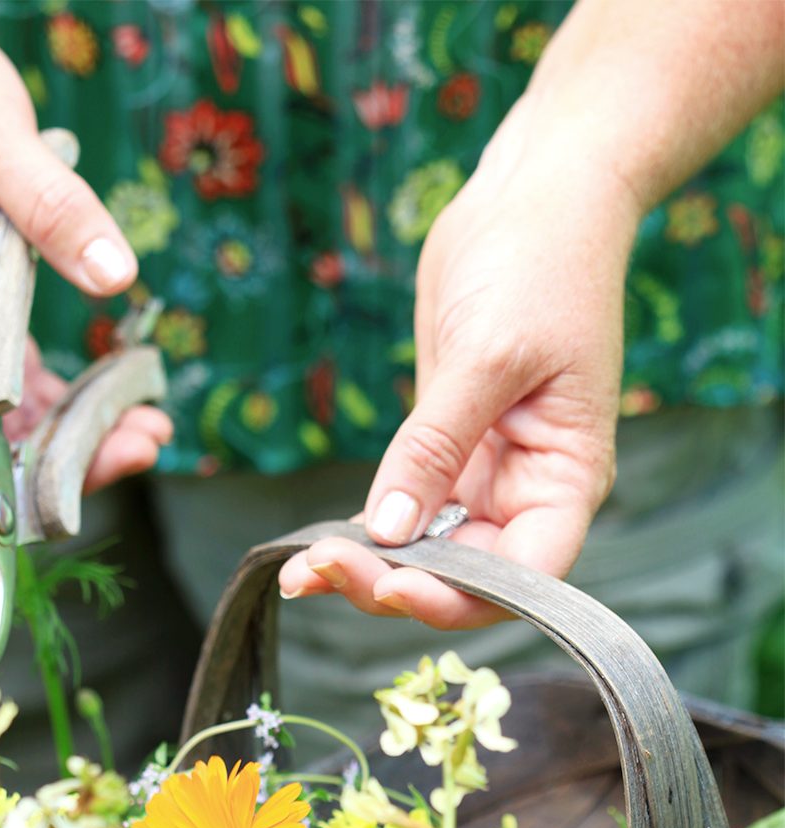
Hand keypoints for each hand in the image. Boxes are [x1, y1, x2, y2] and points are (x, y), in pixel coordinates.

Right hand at [0, 2, 170, 485]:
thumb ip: (55, 210)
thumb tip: (115, 279)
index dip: (19, 465)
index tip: (91, 467)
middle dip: (73, 451)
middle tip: (149, 441)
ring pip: (15, 405)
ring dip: (78, 426)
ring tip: (148, 424)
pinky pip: (21, 371)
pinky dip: (67, 391)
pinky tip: (116, 389)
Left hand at [279, 118, 639, 627]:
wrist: (534, 194)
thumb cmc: (542, 263)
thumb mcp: (486, 356)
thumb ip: (435, 446)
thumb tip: (388, 527)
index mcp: (564, 480)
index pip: (523, 578)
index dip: (458, 597)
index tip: (392, 585)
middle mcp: (526, 492)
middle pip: (465, 578)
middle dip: (394, 584)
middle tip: (318, 571)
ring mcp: (483, 474)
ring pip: (427, 552)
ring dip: (367, 567)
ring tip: (299, 570)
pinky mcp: (442, 448)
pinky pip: (402, 510)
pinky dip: (362, 533)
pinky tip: (314, 546)